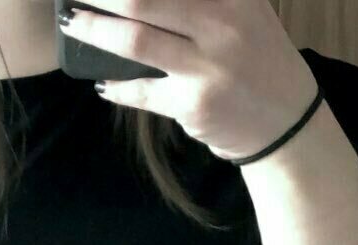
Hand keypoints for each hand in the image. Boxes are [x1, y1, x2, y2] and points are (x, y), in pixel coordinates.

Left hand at [58, 0, 318, 161]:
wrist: (286, 121)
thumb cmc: (257, 60)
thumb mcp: (244, 11)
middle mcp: (221, 25)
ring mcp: (206, 67)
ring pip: (136, 41)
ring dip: (95, 30)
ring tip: (72, 22)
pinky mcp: (193, 105)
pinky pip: (142, 92)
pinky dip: (117, 87)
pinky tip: (100, 83)